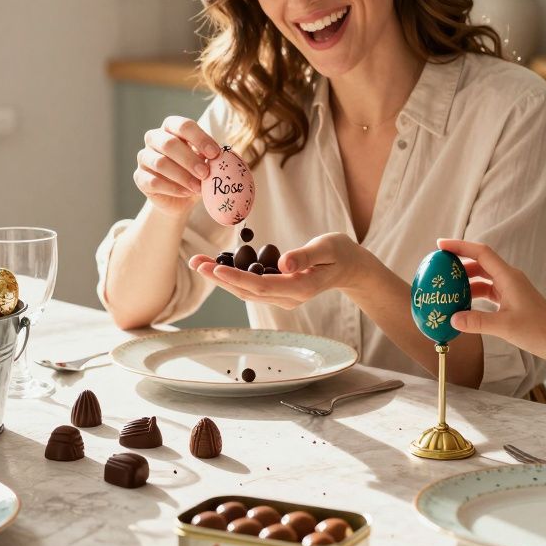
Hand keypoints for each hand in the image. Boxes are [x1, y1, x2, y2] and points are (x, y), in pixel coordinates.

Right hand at [134, 116, 221, 216]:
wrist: (181, 198)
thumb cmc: (195, 173)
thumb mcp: (208, 162)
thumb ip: (214, 157)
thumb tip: (225, 155)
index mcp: (171, 128)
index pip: (183, 125)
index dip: (200, 138)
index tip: (215, 154)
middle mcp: (154, 138)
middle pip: (169, 143)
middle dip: (190, 159)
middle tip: (206, 173)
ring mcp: (144, 157)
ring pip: (160, 163)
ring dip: (182, 176)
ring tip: (198, 187)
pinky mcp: (139, 177)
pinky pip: (154, 181)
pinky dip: (173, 188)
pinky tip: (186, 193)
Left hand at [188, 233, 369, 309]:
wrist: (350, 268)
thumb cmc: (340, 253)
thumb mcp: (328, 248)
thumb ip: (306, 255)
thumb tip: (283, 264)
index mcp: (301, 288)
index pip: (262, 286)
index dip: (237, 279)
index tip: (216, 268)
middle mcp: (289, 297)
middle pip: (248, 291)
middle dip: (219, 278)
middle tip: (195, 262)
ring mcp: (283, 297)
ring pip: (246, 291)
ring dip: (221, 278)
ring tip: (198, 262)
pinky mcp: (279, 292)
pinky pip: (251, 287)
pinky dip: (232, 277)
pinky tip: (216, 266)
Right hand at [437, 238, 545, 355]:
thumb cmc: (539, 331)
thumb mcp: (504, 326)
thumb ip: (477, 322)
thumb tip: (452, 319)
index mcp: (509, 277)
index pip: (481, 253)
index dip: (460, 246)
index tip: (440, 245)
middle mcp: (510, 278)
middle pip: (480, 263)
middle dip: (459, 263)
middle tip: (439, 269)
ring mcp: (511, 289)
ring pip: (484, 278)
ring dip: (466, 281)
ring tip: (447, 288)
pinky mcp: (512, 300)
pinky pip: (488, 291)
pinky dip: (474, 294)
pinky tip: (463, 304)